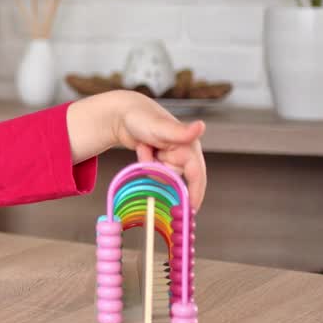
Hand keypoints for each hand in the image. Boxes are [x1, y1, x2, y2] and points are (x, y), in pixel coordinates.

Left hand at [113, 92, 206, 210]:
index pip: (197, 175)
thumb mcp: (159, 126)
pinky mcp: (159, 158)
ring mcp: (171, 155)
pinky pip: (154, 171)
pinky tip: (142, 148)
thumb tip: (201, 127)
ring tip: (144, 147)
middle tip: (150, 155)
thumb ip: (180, 131)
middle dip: (162, 172)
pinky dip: (146, 163)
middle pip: (177, 178)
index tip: (191, 210)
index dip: (195, 193)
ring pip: (164, 176)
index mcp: (189, 145)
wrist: (121, 112)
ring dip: (151, 166)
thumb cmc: (142, 116)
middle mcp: (183, 151)